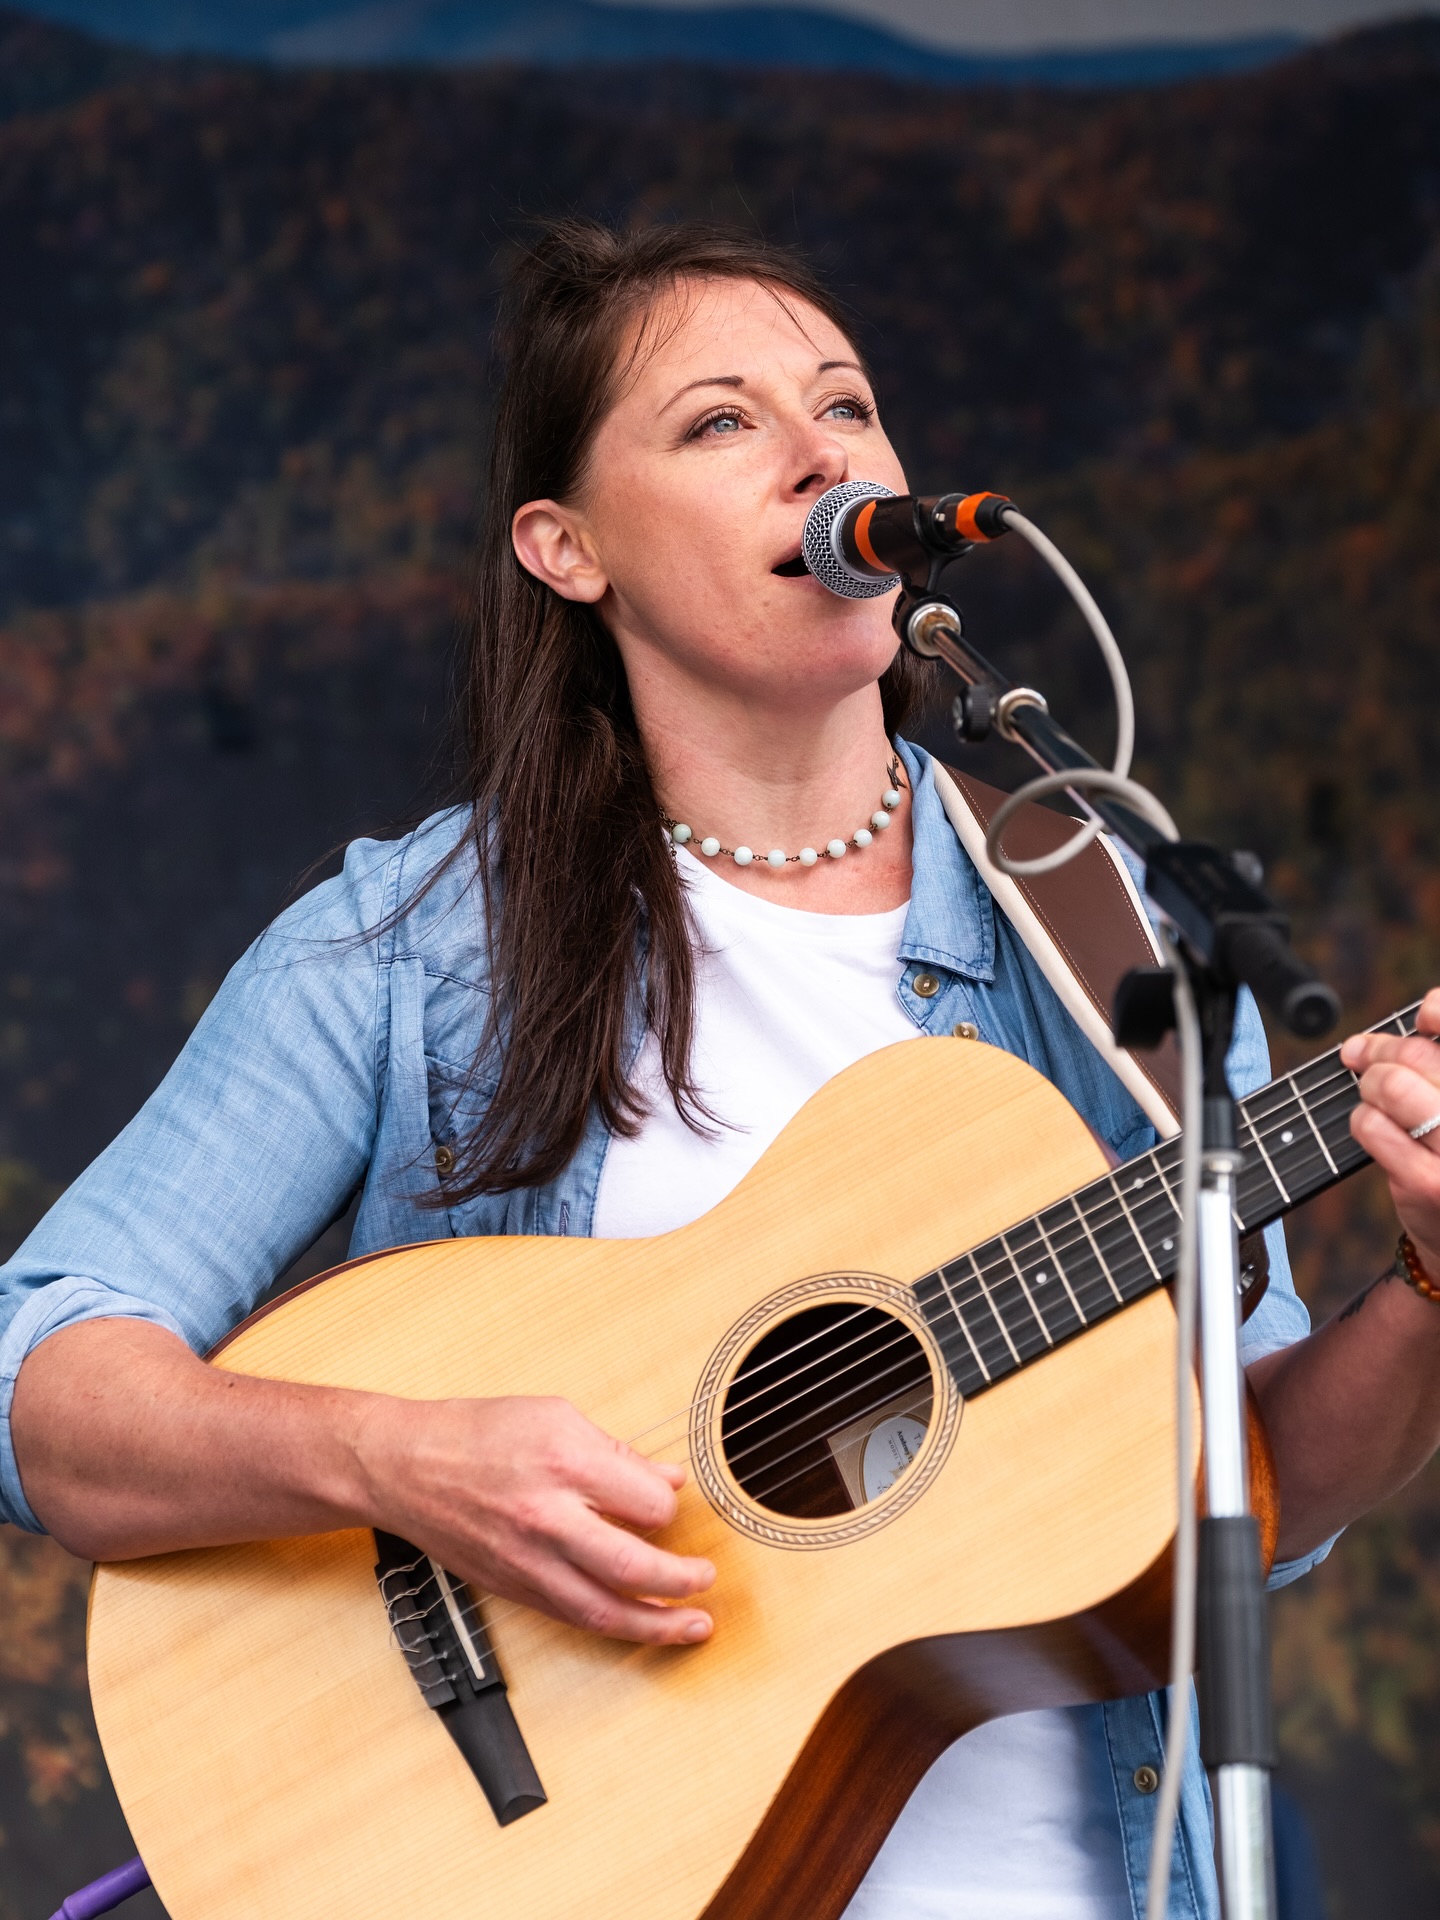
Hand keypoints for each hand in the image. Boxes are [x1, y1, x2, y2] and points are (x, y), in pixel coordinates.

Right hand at [352, 1394, 714, 1646]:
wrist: (403, 1467)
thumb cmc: (477, 1432)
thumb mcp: (555, 1415)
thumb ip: (616, 1452)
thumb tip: (668, 1479)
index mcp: (564, 1462)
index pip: (647, 1502)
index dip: (669, 1506)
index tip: (671, 1502)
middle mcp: (548, 1518)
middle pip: (632, 1566)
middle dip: (681, 1580)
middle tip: (707, 1577)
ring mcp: (528, 1560)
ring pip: (604, 1610)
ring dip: (658, 1624)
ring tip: (695, 1626)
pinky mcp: (513, 1588)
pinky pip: (573, 1617)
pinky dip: (613, 1625)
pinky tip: (640, 1624)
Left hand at [1341, 988, 1439, 1275]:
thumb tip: (1417, 1018)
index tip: (1421, 1016)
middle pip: (1419, 1055)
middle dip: (1380, 1049)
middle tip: (1362, 1053)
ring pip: (1393, 1086)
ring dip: (1368, 1082)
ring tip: (1369, 1090)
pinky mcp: (1427, 1183)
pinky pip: (1373, 1126)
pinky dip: (1361, 1118)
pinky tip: (1370, 1125)